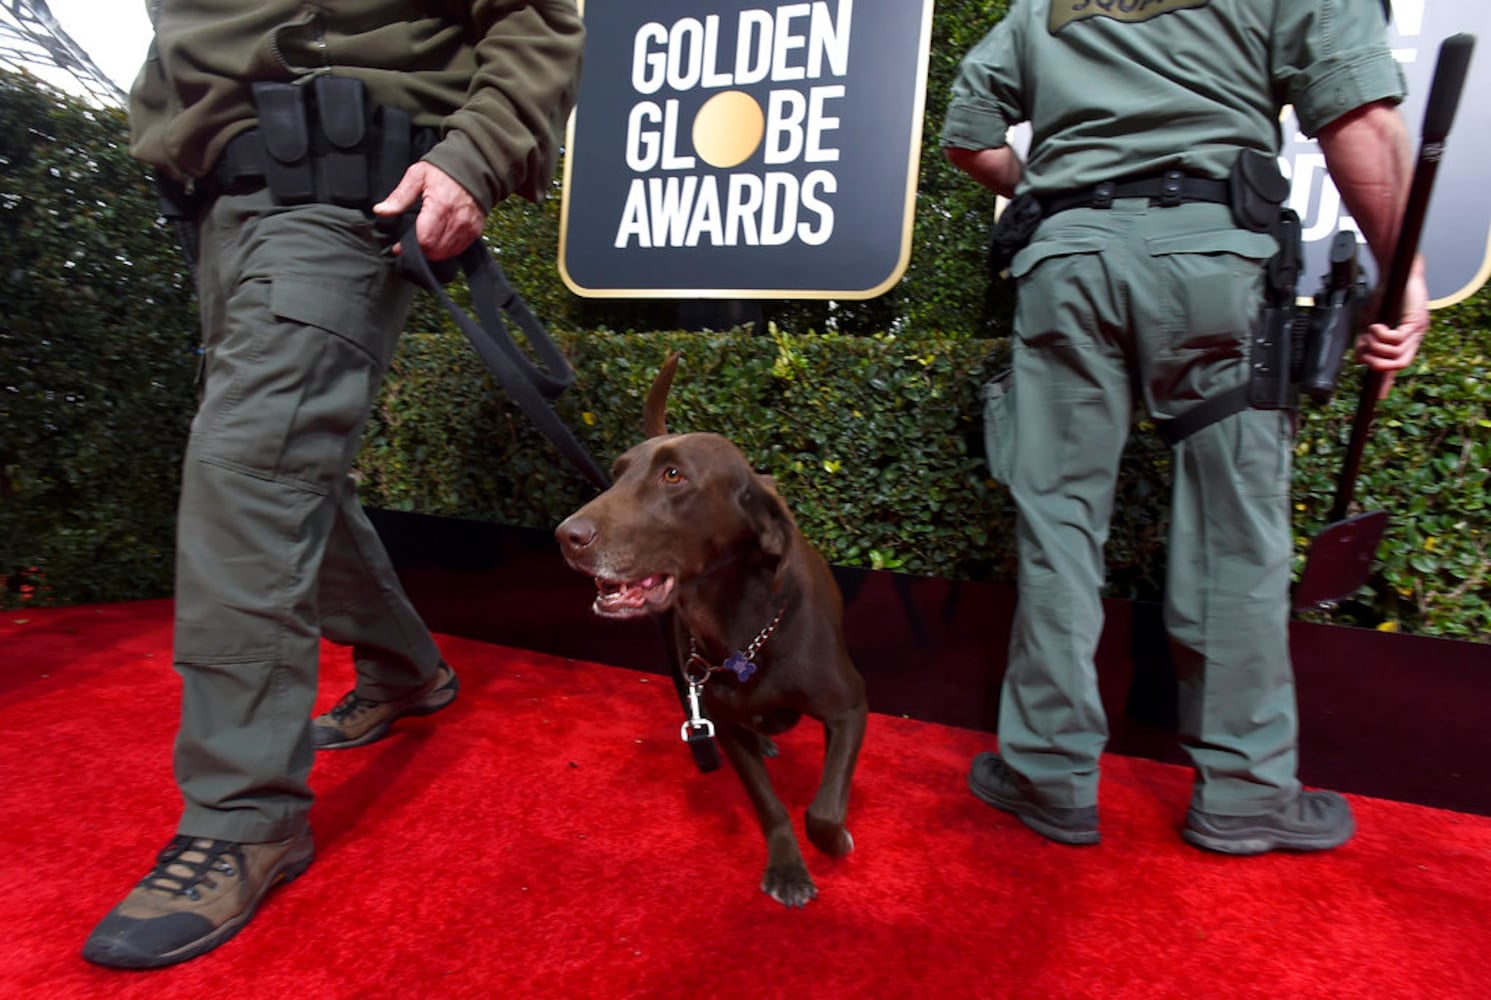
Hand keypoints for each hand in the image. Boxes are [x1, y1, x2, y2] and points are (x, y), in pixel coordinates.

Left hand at [373, 161, 484, 260]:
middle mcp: (456, 220)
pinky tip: (439, 238)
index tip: (400, 246)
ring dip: (433, 251)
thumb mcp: (417, 176)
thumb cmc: (445, 171)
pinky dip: (446, 249)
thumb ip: (399, 197)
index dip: (410, 246)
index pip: (424, 241)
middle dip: (420, 250)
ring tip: (425, 239)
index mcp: (440, 207)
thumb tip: (380, 210)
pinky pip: (458, 250)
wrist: (474, 167)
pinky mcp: (475, 231)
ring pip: (446, 254)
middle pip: (435, 251)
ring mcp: (468, 228)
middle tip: (411, 242)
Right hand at [1355, 255, 1428, 397]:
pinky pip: (1396, 339)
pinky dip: (1380, 335)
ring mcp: (1418, 329)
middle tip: (1364, 356)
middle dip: (1378, 364)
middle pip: (1401, 364)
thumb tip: (1359, 360)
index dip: (1387, 381)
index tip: (1379, 396)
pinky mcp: (1416, 321)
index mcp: (1405, 338)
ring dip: (1376, 348)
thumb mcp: (1369, 323)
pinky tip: (1376, 326)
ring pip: (1397, 354)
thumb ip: (1365, 342)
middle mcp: (1415, 336)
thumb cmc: (1384, 294)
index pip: (1397, 363)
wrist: (1394, 272)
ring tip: (1368, 335)